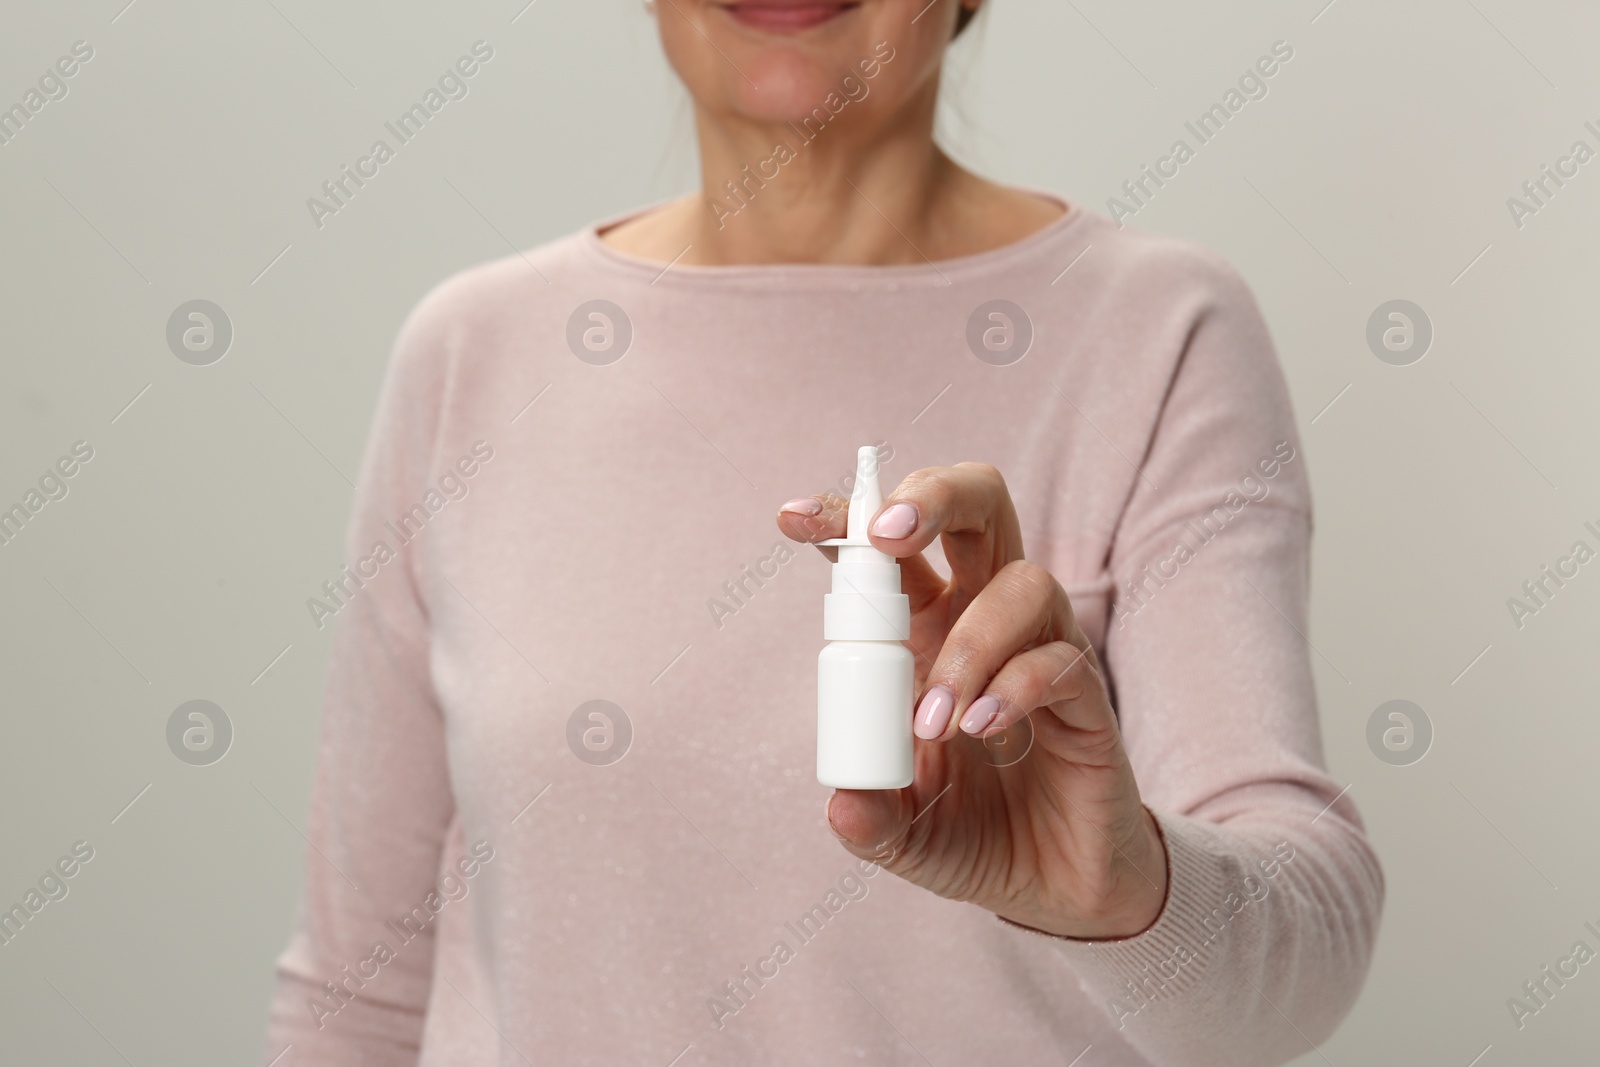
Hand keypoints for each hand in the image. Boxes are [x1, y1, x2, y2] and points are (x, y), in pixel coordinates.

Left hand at [778, 463, 1167, 938]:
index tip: (793, 519)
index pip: (887, 552)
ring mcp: (1041, 649)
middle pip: (977, 506)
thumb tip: (842, 803)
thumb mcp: (903, 835)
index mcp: (924, 629)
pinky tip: (982, 729)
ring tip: (935, 722)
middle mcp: (983, 620)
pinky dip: (1013, 686)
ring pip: (1021, 581)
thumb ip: (870, 819)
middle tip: (888, 538)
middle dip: (933, 498)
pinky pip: (1058, 658)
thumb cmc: (971, 834)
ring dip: (968, 643)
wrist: (1053, 890)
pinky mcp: (1086, 694)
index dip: (845, 520)